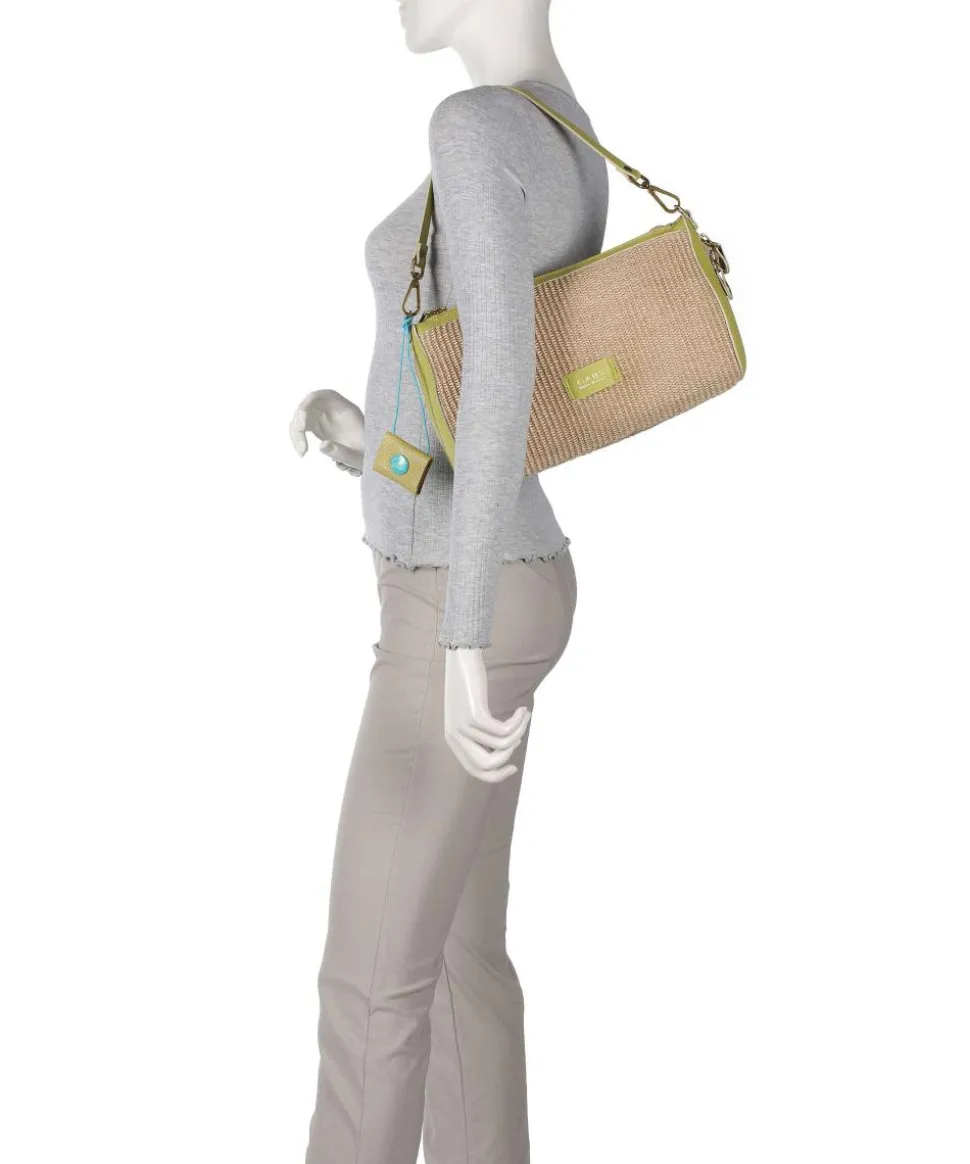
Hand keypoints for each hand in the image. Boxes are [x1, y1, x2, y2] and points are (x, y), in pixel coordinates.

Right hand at [290, 389, 364, 474]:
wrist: (374, 461)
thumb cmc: (371, 457)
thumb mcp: (361, 457)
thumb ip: (344, 452)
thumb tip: (322, 446)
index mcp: (348, 411)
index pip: (326, 395)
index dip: (310, 402)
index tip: (303, 423)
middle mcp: (335, 411)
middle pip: (310, 405)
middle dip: (299, 422)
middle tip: (302, 445)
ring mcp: (326, 417)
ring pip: (303, 416)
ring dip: (296, 432)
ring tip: (302, 452)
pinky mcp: (320, 427)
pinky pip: (303, 426)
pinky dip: (298, 437)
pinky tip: (302, 452)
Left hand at [443, 648, 530, 782]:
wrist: (460, 658)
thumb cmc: (468, 684)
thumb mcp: (468, 713)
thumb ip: (477, 732)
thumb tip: (502, 749)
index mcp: (453, 740)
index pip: (475, 771)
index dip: (496, 775)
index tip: (513, 766)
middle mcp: (455, 736)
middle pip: (486, 766)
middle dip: (508, 758)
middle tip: (519, 740)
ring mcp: (464, 726)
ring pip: (501, 747)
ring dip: (519, 733)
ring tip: (523, 717)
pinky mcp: (474, 714)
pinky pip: (504, 731)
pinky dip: (518, 722)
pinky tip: (522, 711)